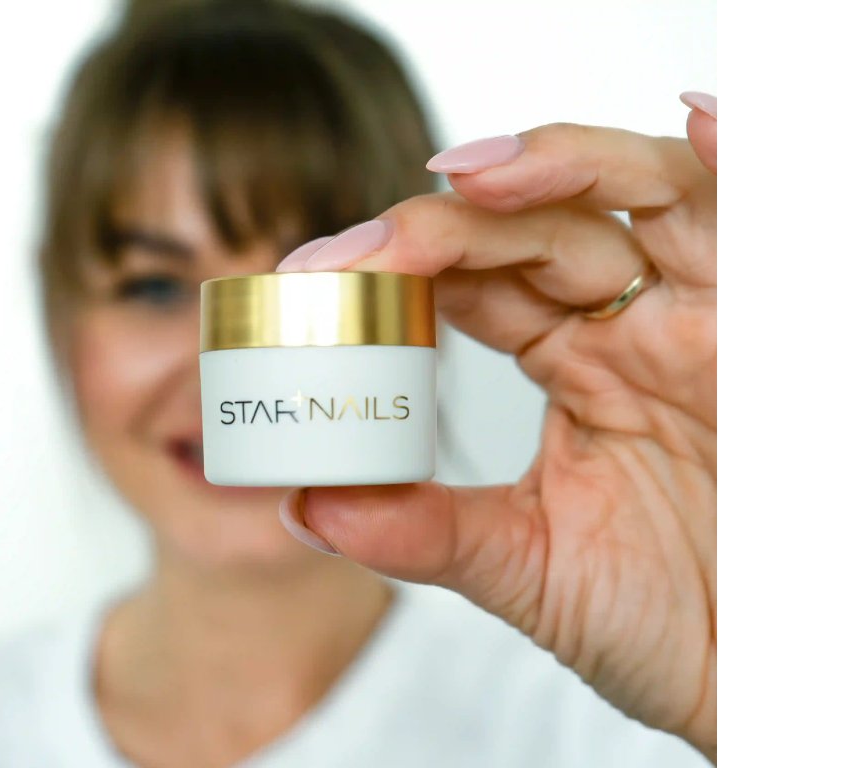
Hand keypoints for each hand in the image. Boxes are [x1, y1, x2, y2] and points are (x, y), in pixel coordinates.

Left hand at [278, 94, 716, 759]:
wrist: (763, 680)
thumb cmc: (668, 626)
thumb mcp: (529, 571)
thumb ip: (423, 532)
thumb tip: (306, 504)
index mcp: (577, 369)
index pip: (481, 281)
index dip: (404, 265)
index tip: (322, 274)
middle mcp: (635, 328)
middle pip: (539, 228)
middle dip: (451, 224)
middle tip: (368, 246)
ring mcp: (702, 317)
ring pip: (636, 195)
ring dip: (557, 168)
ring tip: (472, 175)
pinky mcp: (770, 326)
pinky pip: (753, 222)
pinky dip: (733, 166)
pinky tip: (704, 124)